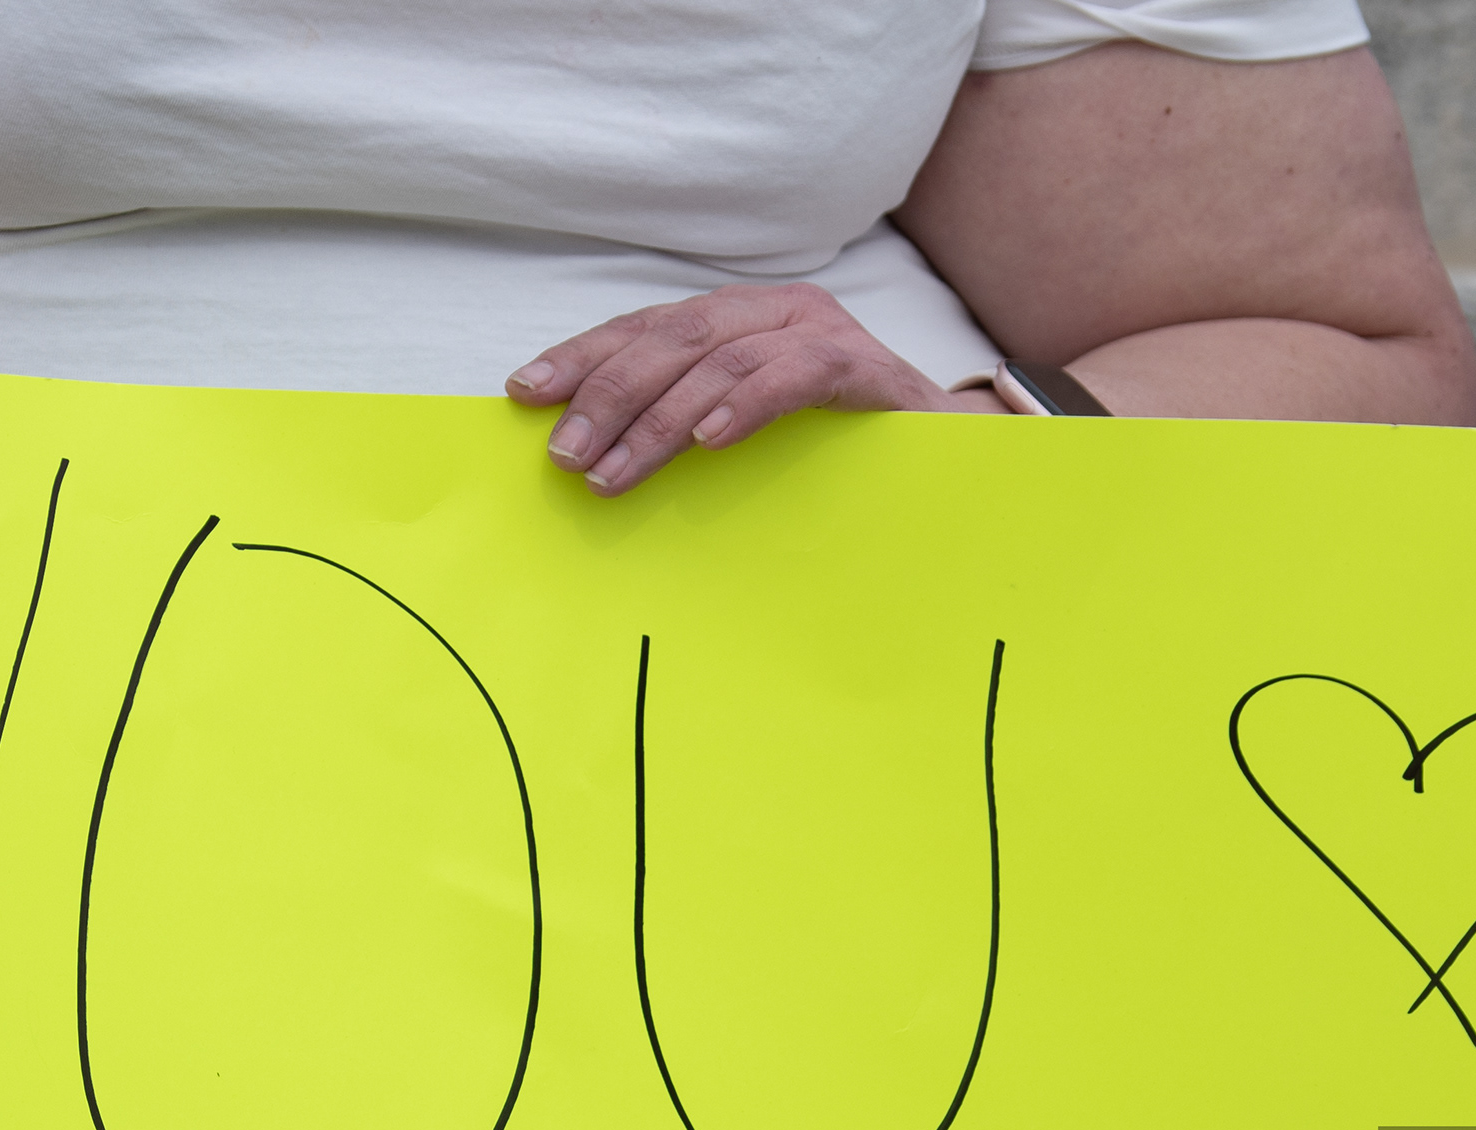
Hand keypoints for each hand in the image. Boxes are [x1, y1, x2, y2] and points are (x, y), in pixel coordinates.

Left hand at [506, 285, 991, 494]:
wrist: (950, 459)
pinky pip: (792, 375)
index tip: (525, 393)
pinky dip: (743, 405)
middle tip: (564, 453)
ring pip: (718, 360)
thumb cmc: (836, 453)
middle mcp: (774, 310)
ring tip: (613, 472)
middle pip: (670, 339)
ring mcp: (822, 332)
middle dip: (606, 395)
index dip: (582, 356)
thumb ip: (685, 424)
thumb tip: (591, 455)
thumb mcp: (748, 432)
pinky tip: (705, 442)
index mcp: (738, 320)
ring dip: (657, 420)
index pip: (644, 328)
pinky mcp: (864, 368)